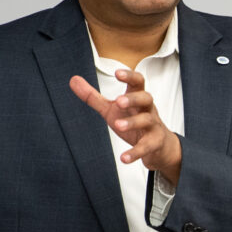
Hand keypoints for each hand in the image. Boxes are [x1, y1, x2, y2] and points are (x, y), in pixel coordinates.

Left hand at [69, 70, 181, 184]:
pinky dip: (135, 152)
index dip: (129, 76)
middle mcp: (147, 109)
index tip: (117, 73)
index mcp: (137, 97)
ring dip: (133, 122)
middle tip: (119, 101)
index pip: (138, 82)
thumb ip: (92, 96)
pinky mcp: (154, 143)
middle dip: (133, 99)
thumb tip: (73, 80)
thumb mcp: (111, 109)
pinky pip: (146, 146)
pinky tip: (124, 158)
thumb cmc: (133, 120)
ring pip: (146, 120)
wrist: (158, 145)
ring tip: (118, 125)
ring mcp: (153, 126)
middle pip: (146, 98)